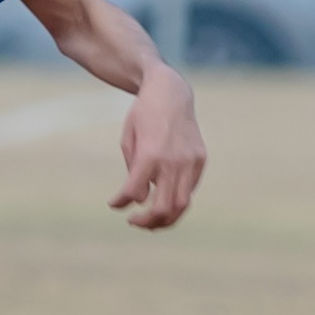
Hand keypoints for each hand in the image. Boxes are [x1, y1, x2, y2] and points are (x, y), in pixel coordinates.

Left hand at [112, 66, 207, 230]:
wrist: (171, 93)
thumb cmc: (143, 115)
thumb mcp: (128, 139)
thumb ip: (133, 172)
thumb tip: (140, 199)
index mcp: (149, 154)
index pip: (134, 192)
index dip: (121, 202)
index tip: (113, 204)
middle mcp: (173, 161)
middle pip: (163, 207)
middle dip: (147, 221)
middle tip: (134, 222)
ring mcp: (190, 162)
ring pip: (182, 205)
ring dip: (166, 219)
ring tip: (151, 222)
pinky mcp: (200, 160)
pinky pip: (189, 189)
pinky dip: (176, 200)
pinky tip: (163, 199)